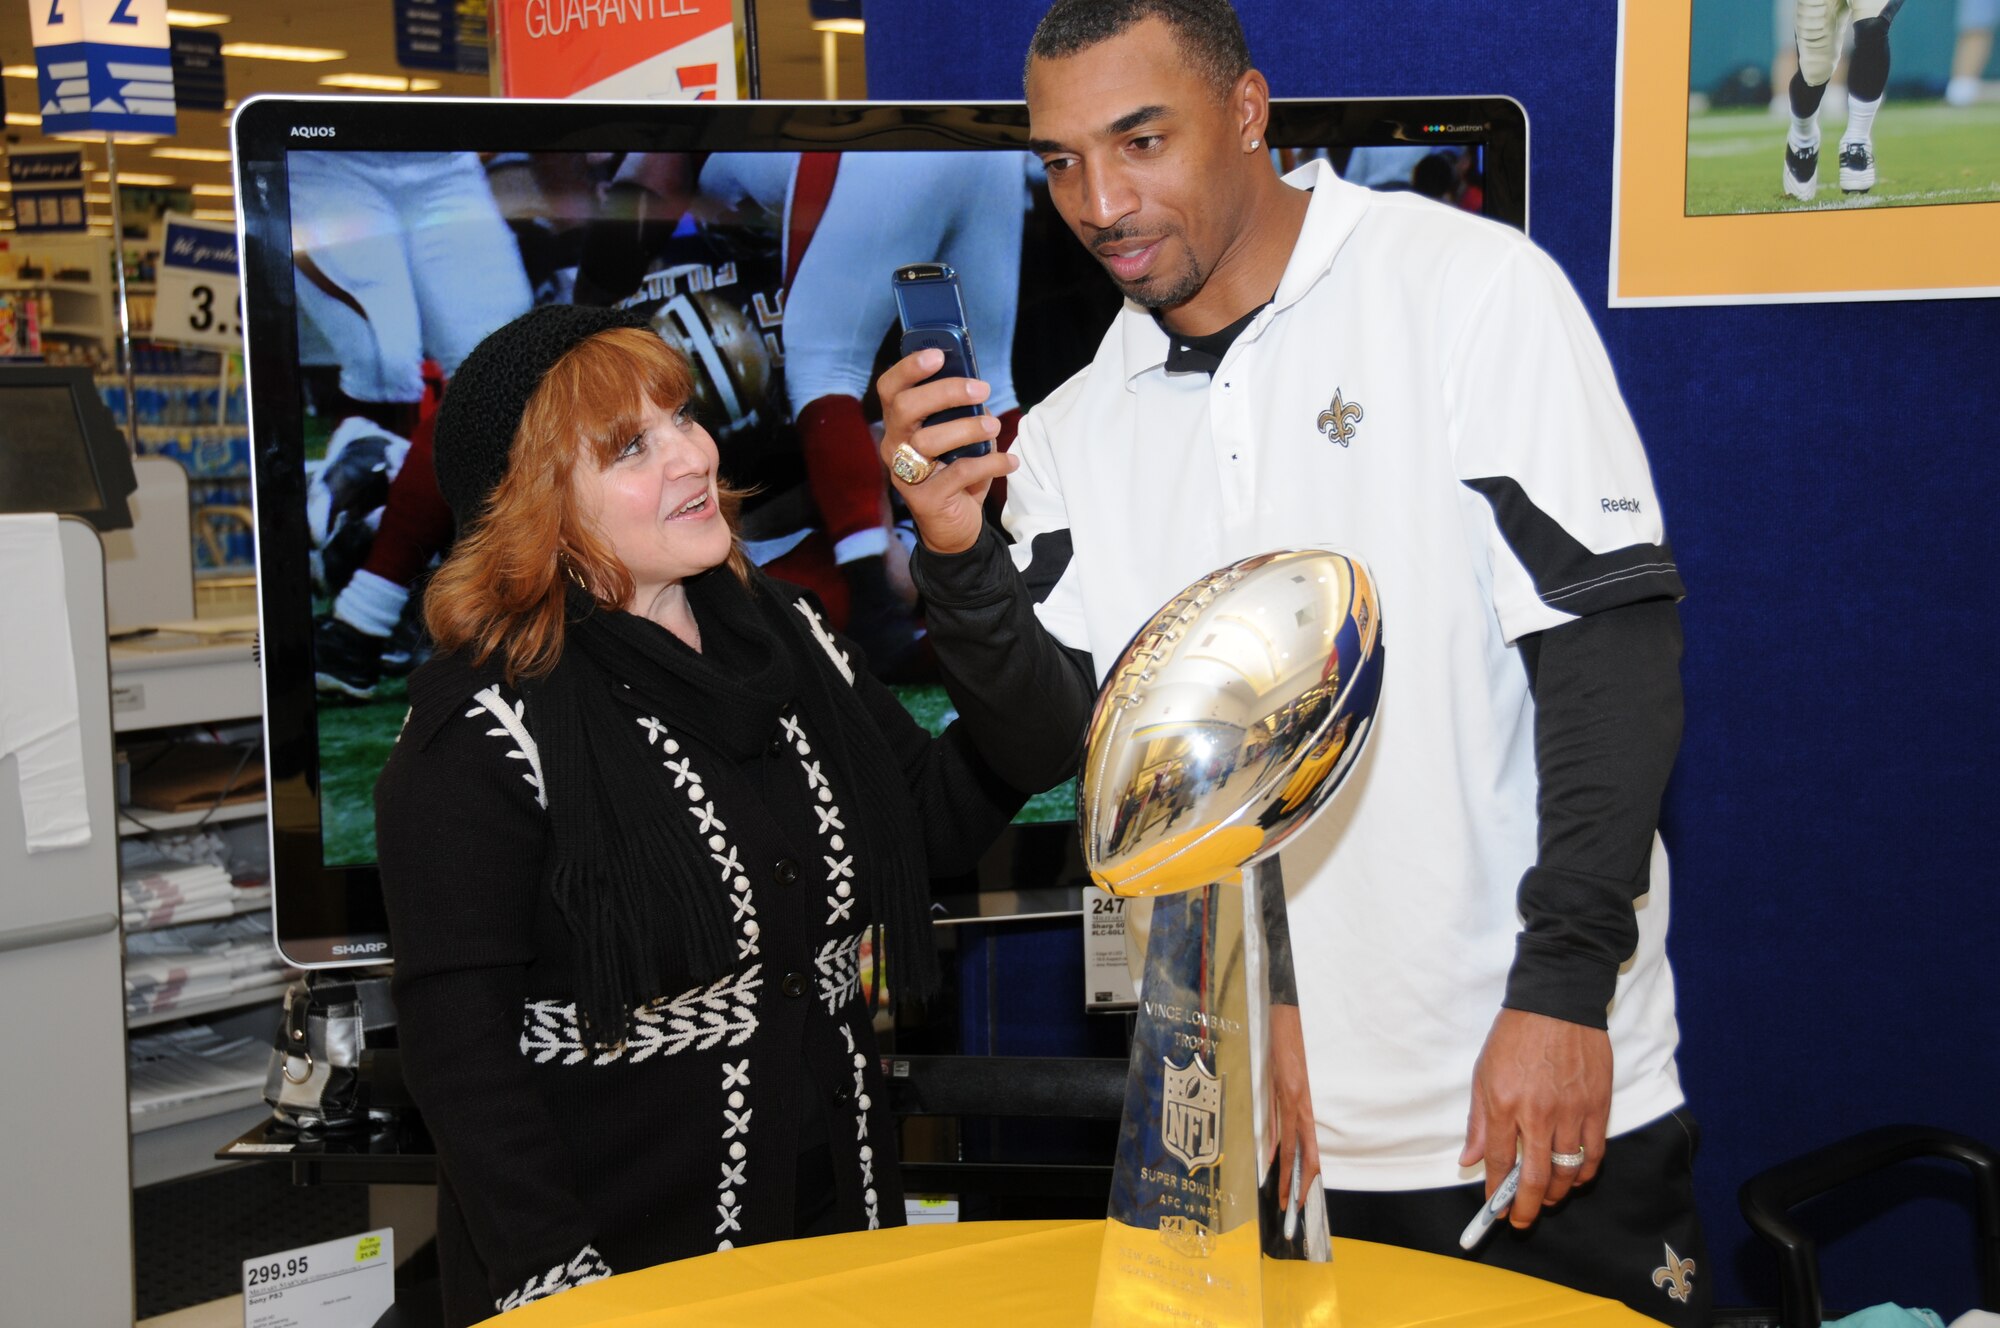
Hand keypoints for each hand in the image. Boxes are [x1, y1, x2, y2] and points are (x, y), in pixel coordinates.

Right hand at [875, 348, 1015, 555]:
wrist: (953, 528)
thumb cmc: (956, 473)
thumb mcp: (959, 437)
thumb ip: (961, 412)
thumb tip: (978, 389)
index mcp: (899, 424)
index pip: (890, 388)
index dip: (909, 368)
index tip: (938, 355)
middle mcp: (894, 446)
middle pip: (905, 408)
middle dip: (945, 392)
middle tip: (981, 389)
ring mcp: (904, 474)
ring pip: (928, 441)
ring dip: (968, 428)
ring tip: (995, 428)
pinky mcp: (923, 499)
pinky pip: (958, 474)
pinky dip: (989, 463)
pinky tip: (1010, 462)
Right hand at [1267, 1003, 1320, 1213]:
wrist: (1287, 1012)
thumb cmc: (1297, 1040)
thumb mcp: (1296, 1076)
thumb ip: (1289, 1102)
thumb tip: (1285, 1132)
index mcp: (1307, 1103)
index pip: (1309, 1151)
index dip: (1307, 1177)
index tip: (1302, 1199)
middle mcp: (1300, 1103)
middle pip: (1299, 1153)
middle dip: (1294, 1184)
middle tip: (1290, 1210)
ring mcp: (1289, 1096)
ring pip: (1288, 1143)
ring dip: (1284, 1172)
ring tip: (1283, 1197)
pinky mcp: (1278, 1087)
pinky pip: (1276, 1122)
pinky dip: (1274, 1145)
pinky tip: (1270, 1162)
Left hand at [1459, 1008, 1610, 1229]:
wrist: (1557, 1002)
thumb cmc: (1515, 1036)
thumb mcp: (1483, 1073)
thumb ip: (1478, 1122)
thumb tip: (1469, 1160)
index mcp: (1504, 1104)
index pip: (1500, 1163)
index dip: (1497, 1193)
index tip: (1495, 1208)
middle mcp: (1538, 1114)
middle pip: (1536, 1178)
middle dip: (1527, 1208)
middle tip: (1521, 1220)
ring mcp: (1572, 1112)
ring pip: (1568, 1172)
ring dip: (1557, 1194)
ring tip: (1547, 1200)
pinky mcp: (1598, 1106)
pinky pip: (1594, 1154)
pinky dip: (1585, 1174)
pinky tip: (1576, 1179)